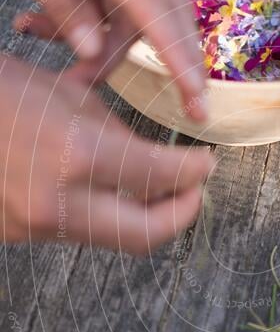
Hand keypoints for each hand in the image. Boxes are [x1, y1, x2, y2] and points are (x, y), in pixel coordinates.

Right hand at [0, 56, 212, 252]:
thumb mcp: (64, 94)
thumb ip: (117, 132)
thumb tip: (159, 162)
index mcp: (74, 154)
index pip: (160, 175)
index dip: (194, 171)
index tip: (206, 163)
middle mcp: (59, 202)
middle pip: (146, 234)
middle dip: (183, 214)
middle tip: (195, 192)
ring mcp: (36, 227)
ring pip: (115, 237)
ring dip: (145, 215)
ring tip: (158, 186)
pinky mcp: (22, 236)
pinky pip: (82, 231)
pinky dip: (107, 214)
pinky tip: (110, 189)